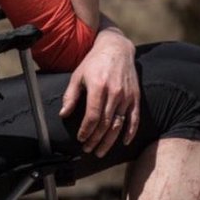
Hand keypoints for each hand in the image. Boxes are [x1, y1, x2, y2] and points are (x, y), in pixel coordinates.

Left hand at [60, 28, 139, 156]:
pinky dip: (130, 132)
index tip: (81, 139)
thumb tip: (63, 114)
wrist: (117, 48)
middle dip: (95, 140)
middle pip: (105, 124)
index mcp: (98, 87)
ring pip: (118, 124)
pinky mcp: (135, 97)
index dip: (86, 131)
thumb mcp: (78, 75)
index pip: (93, 116)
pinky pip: (134, 119)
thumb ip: (71, 95)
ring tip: (100, 151)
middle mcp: (114, 93)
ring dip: (109, 141)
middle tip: (88, 149)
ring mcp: (126, 96)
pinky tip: (123, 142)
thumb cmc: (94, 62)